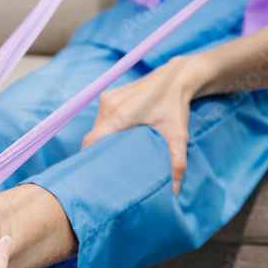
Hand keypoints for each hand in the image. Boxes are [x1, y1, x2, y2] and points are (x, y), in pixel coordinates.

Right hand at [82, 56, 197, 193]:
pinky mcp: (110, 95)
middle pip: (93, 135)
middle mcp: (110, 105)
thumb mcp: (178, 136)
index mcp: (120, 115)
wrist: (176, 77)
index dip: (88, 157)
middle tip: (105, 169)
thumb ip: (177, 163)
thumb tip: (174, 191)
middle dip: (97, 152)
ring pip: (96, 126)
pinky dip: (105, 129)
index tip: (92, 173)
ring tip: (111, 156)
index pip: (92, 140)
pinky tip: (115, 139)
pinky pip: (101, 117)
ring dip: (101, 141)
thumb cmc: (176, 106)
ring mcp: (108, 97)